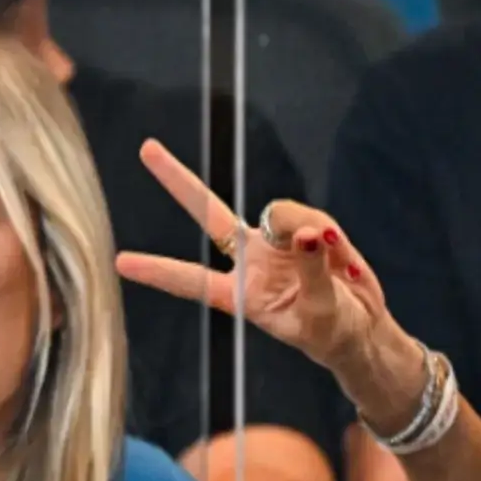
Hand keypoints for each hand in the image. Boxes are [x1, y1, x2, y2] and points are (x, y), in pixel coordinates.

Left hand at [115, 139, 384, 372]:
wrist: (360, 327)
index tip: (119, 263)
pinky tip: (341, 255)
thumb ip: (310, 270)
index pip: (191, 280)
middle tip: (146, 149)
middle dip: (179, 182)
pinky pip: (314, 218)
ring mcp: (275, 243)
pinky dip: (330, 234)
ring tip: (332, 257)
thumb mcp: (318, 312)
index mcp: (238, 294)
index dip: (157, 271)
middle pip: (209, 214)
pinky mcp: (306, 231)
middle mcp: (248, 261)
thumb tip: (307, 232)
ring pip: (280, 213)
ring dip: (306, 227)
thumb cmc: (329, 330)